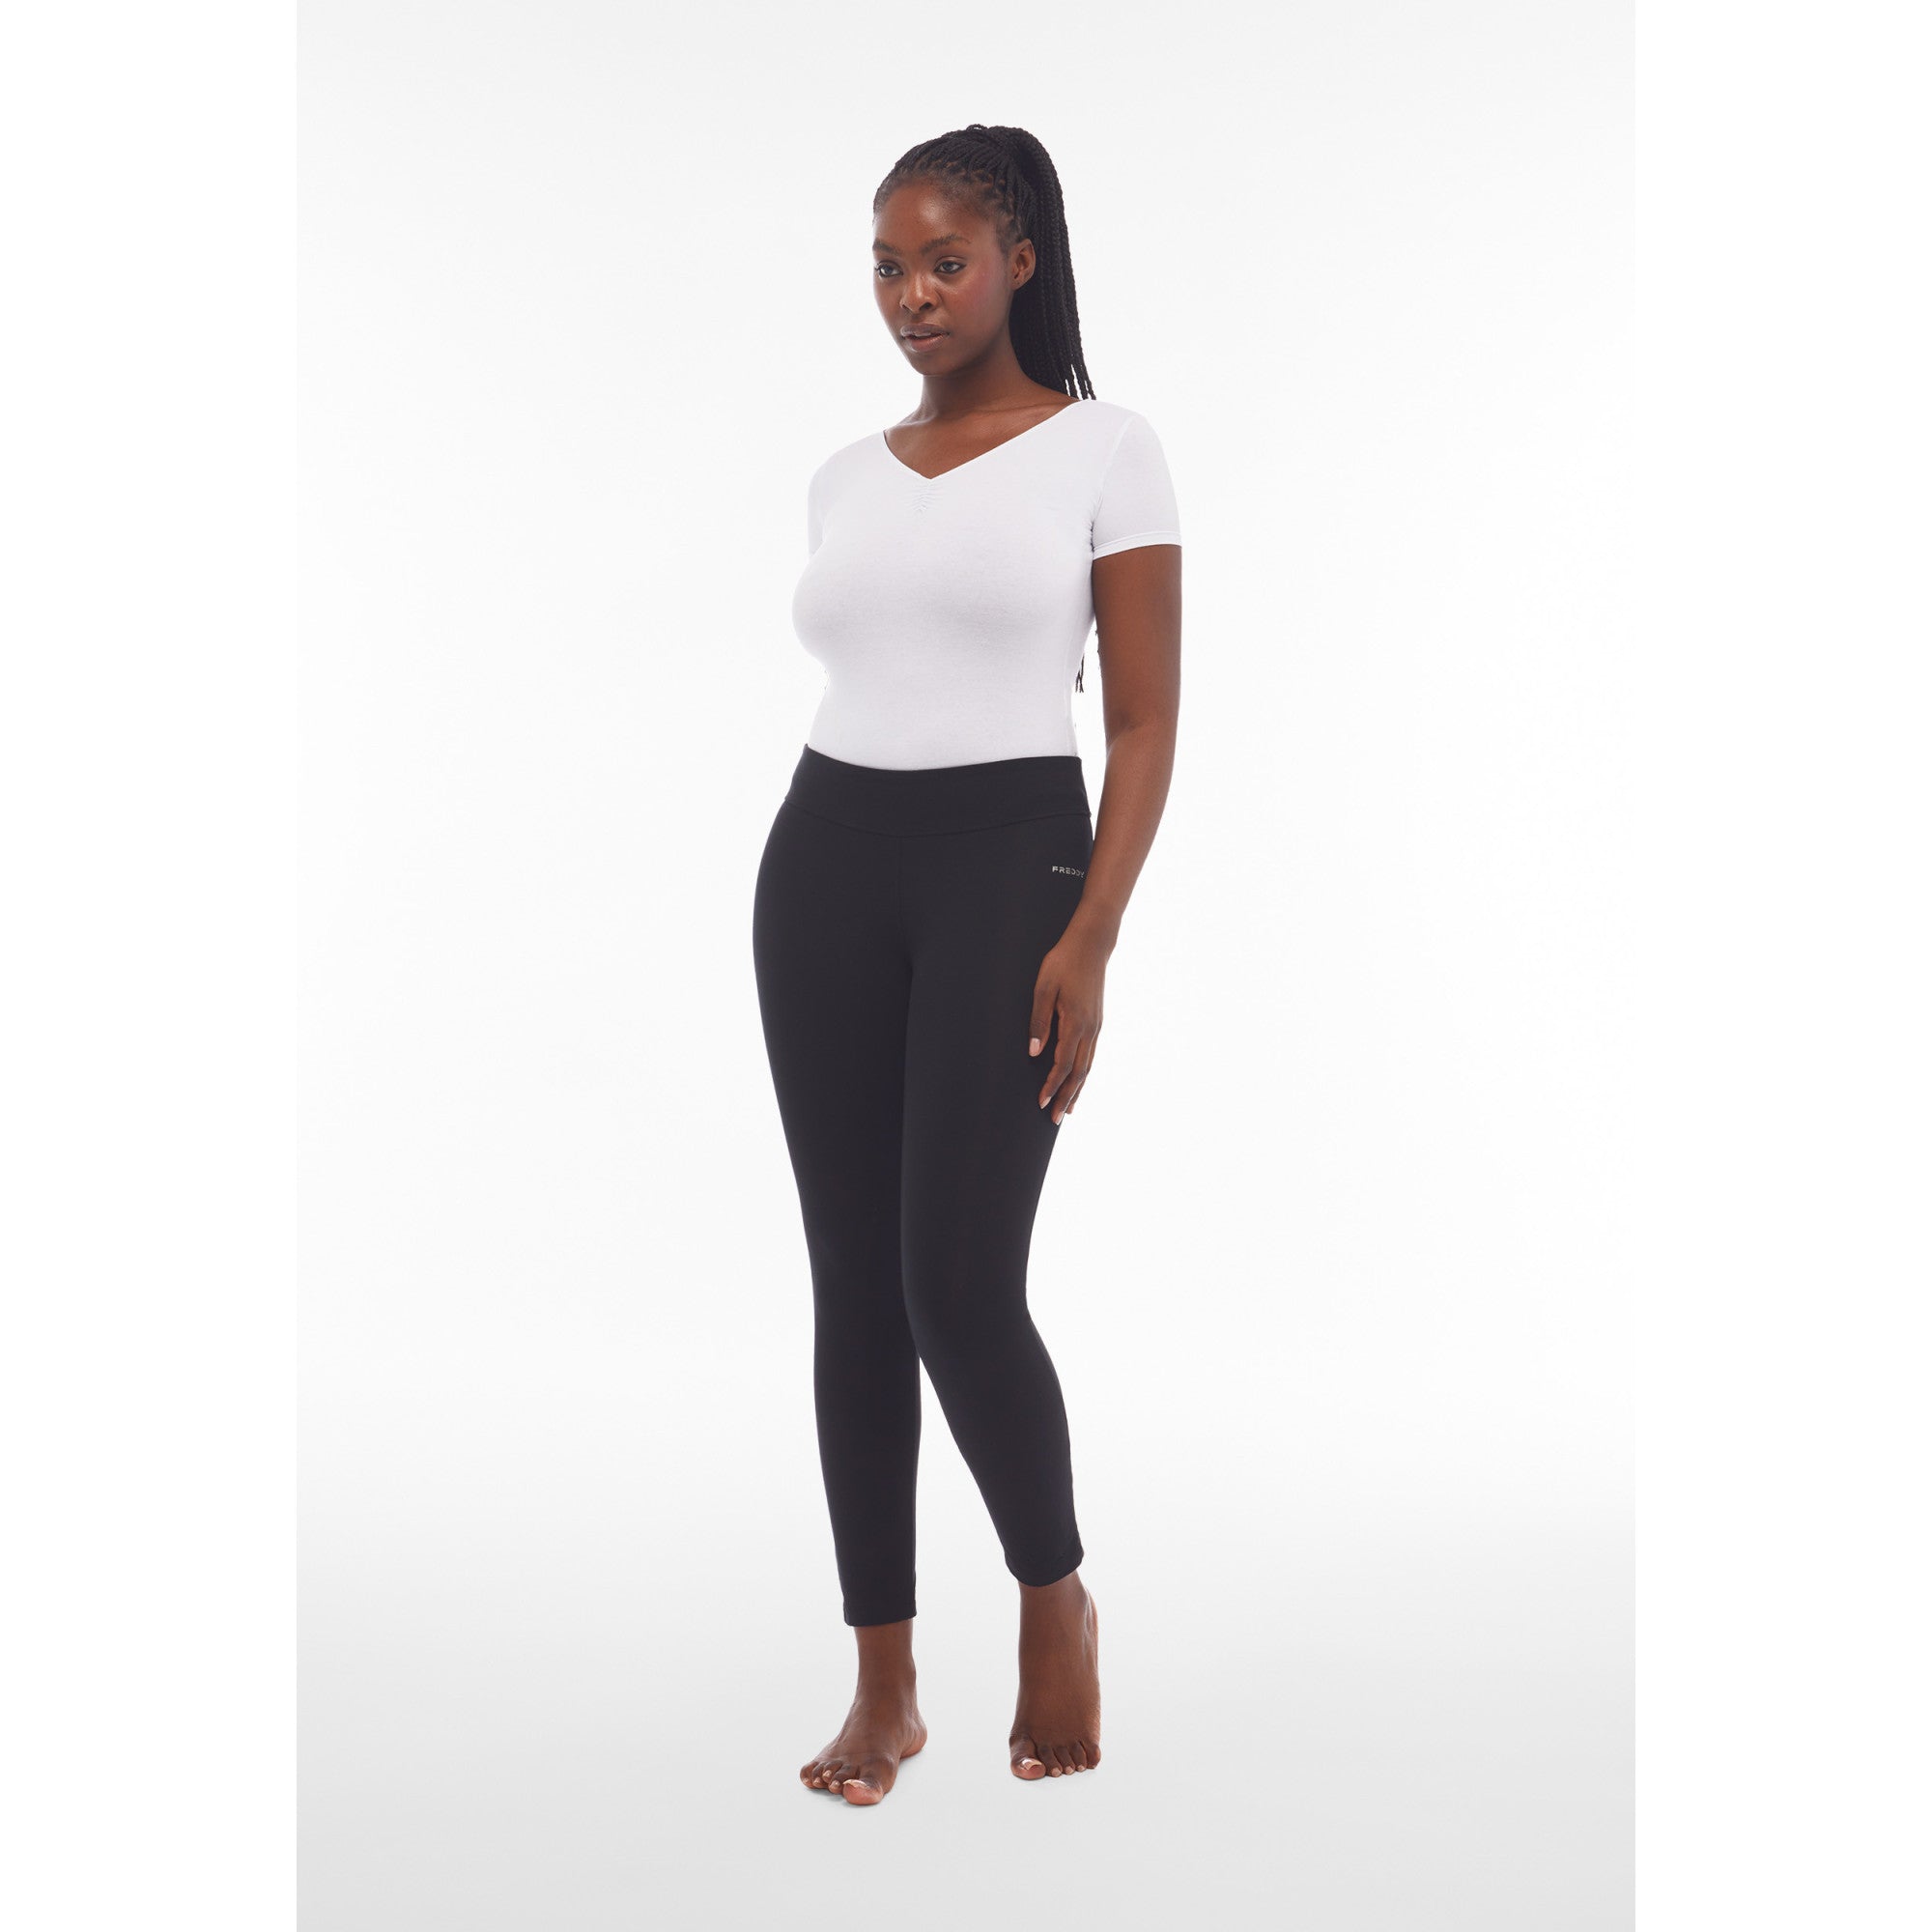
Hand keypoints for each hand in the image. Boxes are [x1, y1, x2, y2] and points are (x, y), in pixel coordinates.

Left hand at [1028, 922, 1109, 1122]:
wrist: (1091, 945)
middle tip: (1054, 1119)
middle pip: (1078, 1073)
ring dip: (1077, 1090)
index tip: (1040, 1102)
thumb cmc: (1062, 963)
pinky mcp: (1097, 1022)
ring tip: (1068, 1110)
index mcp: (1074, 1022)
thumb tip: (1034, 1053)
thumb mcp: (1043, 988)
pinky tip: (1080, 1081)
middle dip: (1065, 1097)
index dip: (1051, 1086)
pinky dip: (1085, 1074)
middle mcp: (1089, 1029)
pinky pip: (1091, 1056)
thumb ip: (1038, 1021)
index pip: (1062, 1064)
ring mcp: (1096, 1027)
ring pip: (1087, 1067)